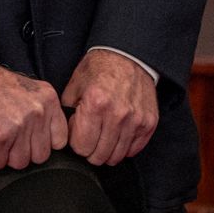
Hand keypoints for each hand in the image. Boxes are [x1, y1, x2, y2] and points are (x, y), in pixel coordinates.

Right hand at [0, 66, 68, 170]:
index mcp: (49, 101)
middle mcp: (38, 113)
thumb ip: (44, 114)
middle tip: (8, 136)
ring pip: (20, 163)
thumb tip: (49, 140)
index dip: (43, 143)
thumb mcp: (31, 92)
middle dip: (23, 151)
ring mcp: (19, 126)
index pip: (60, 140)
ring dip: (5, 154)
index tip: (32, 139)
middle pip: (40, 156)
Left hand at [61, 50, 158, 165]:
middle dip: (90, 151)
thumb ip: (67, 112)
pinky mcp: (149, 122)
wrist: (128, 56)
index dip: (76, 144)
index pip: (82, 147)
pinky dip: (124, 148)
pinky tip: (117, 136)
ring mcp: (136, 120)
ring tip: (103, 138)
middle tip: (90, 139)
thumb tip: (64, 134)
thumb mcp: (75, 84)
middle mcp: (117, 114)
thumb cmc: (100, 68)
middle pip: (99, 156)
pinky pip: (134, 150)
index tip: (78, 135)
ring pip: (116, 157)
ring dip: (107, 152)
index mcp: (95, 104)